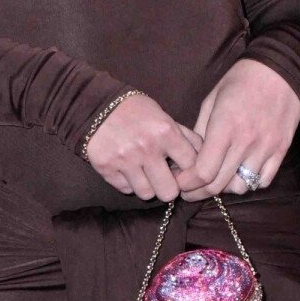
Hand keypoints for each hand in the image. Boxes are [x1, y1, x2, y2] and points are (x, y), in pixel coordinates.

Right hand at [85, 94, 202, 201]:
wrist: (98, 106)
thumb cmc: (136, 110)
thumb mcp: (164, 116)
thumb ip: (183, 136)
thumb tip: (202, 156)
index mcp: (166, 132)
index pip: (191, 166)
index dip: (189, 169)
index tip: (183, 168)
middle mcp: (147, 149)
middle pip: (169, 192)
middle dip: (169, 186)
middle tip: (164, 177)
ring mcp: (125, 161)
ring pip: (147, 194)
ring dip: (148, 185)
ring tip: (145, 171)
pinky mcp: (107, 169)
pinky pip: (126, 189)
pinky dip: (129, 183)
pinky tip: (128, 168)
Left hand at [175, 59, 299, 201]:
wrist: (280, 69)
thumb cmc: (241, 80)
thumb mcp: (212, 99)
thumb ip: (200, 130)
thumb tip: (188, 157)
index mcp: (225, 126)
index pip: (203, 171)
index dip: (187, 183)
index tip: (179, 182)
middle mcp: (246, 141)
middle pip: (218, 185)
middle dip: (198, 192)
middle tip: (190, 189)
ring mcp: (266, 148)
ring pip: (241, 187)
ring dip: (225, 187)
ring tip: (217, 179)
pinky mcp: (281, 150)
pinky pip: (263, 181)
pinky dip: (249, 182)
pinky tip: (240, 172)